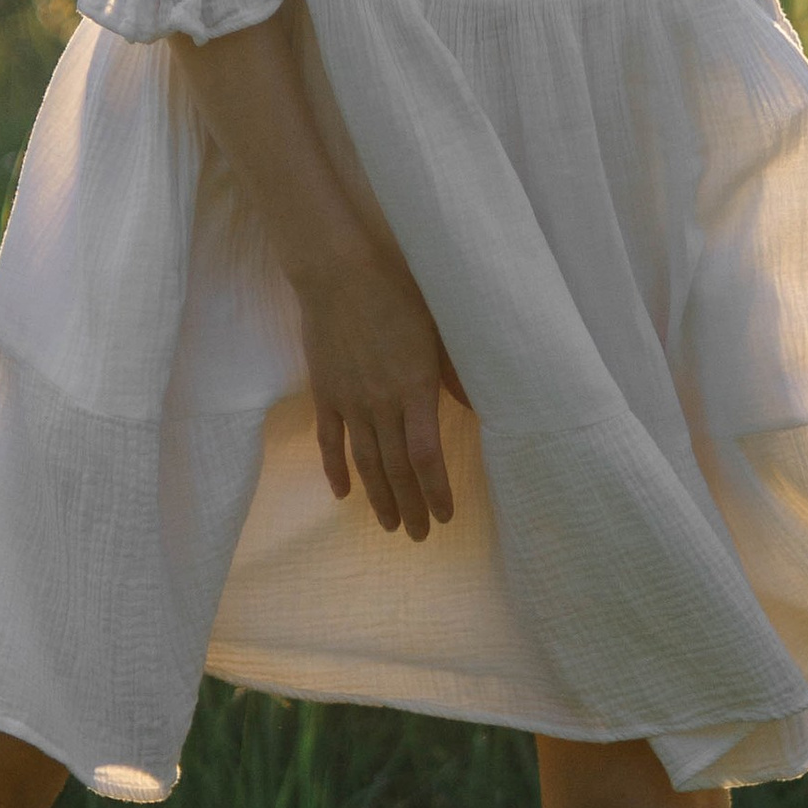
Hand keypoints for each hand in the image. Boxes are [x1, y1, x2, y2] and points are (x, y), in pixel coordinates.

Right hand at [298, 247, 467, 539]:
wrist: (337, 271)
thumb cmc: (397, 291)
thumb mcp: (438, 330)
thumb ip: (456, 373)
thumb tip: (483, 405)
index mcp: (414, 388)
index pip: (427, 456)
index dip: (436, 490)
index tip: (447, 516)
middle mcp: (381, 403)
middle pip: (396, 469)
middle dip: (409, 506)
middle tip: (419, 536)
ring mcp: (349, 401)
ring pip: (364, 462)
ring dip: (377, 497)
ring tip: (388, 525)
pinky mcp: (325, 392)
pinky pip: (329, 440)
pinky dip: (335, 469)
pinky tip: (342, 493)